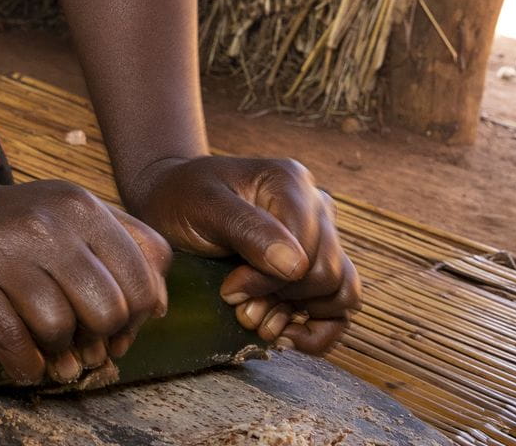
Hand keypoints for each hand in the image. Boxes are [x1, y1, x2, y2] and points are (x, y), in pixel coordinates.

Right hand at [0, 176, 173, 385]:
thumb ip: (134, 249)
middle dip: (98, 339)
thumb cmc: (26, 227)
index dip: (135, 322)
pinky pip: (10, 338)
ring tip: (52, 350)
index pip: (140, 285)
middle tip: (82, 343)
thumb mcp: (83, 217)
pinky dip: (25, 364)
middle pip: (104, 310)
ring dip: (58, 354)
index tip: (114, 330)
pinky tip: (26, 361)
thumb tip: (158, 308)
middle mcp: (41, 220)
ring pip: (56, 327)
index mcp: (80, 206)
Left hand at [123, 155, 359, 353]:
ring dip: (298, 316)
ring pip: (342, 291)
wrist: (172, 208)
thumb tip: (294, 265)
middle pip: (326, 273)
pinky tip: (282, 332)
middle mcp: (316, 206)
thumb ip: (246, 229)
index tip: (228, 289)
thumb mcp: (202, 206)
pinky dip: (318, 330)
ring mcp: (323, 237)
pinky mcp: (319, 266)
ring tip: (254, 315)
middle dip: (279, 299)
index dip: (267, 279)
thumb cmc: (182, 200)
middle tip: (237, 304)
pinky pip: (343, 305)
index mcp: (290, 182)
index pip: (304, 248)